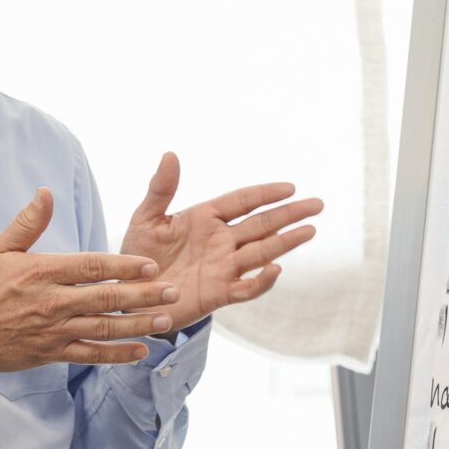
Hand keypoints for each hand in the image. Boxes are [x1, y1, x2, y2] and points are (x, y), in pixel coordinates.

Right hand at [0, 189, 181, 372]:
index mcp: (43, 272)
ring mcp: (54, 330)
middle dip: (144, 295)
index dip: (125, 266)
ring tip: (166, 320)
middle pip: (107, 298)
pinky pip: (90, 355)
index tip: (151, 265)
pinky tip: (140, 351)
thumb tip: (47, 193)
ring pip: (104, 328)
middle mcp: (53, 302)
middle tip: (173, 291)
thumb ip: (27, 222)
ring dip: (138, 325)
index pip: (93, 267)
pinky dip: (117, 355)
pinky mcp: (51, 353)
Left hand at [118, 152, 321, 330]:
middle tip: (317, 205)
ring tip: (309, 230)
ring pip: (261, 252)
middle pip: (261, 225)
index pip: (243, 201)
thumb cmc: (137, 254)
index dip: (266, 194)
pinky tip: (275, 269)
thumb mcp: (146, 218)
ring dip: (285, 242)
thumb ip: (160, 190)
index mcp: (205, 218)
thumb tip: (170, 154)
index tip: (290, 187)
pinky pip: (246, 287)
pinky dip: (262, 280)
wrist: (130, 294)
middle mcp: (220, 241)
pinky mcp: (218, 294)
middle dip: (289, 214)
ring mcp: (223, 268)